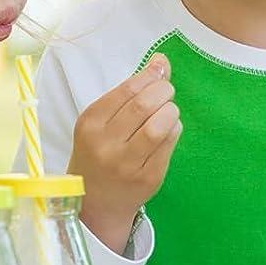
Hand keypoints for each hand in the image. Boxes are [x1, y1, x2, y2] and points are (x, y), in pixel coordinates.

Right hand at [72, 56, 180, 254]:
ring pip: (159, 126)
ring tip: (169, 111)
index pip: (127, 90)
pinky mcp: (148, 178)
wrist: (95, 203)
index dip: (150, 76)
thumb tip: (161, 61)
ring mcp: (126, 164)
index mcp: (91, 123)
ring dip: (171, 111)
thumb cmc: (98, 153)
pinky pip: (168, 145)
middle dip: (164, 91)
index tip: (160, 72)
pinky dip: (174, 130)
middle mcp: (106, 144)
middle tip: (167, 92)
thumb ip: (130, 92)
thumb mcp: (101, 122)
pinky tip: (169, 129)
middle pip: (144, 105)